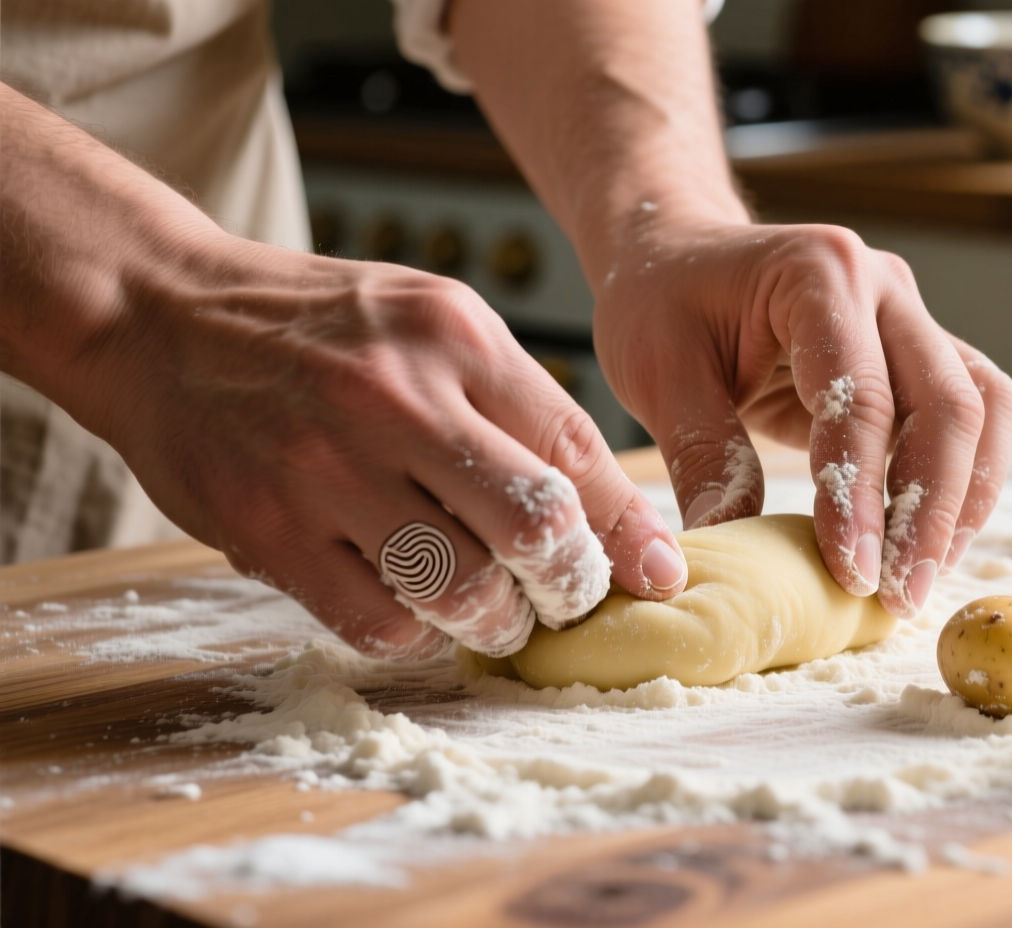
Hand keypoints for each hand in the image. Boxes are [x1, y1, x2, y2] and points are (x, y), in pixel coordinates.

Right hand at [79, 235, 688, 658]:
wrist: (158, 315)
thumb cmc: (318, 328)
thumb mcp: (431, 321)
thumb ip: (517, 402)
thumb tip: (611, 509)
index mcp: (456, 338)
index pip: (578, 452)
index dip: (630, 531)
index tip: (658, 575)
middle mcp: (399, 398)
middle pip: (537, 526)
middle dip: (573, 584)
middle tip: (568, 598)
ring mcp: (327, 467)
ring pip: (461, 587)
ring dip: (498, 624)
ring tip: (497, 617)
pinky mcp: (268, 527)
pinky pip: (376, 621)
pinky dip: (416, 639)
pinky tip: (420, 618)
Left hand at [593, 220, 1011, 616]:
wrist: (680, 253)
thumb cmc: (663, 303)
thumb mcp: (658, 373)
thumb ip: (701, 455)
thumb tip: (721, 551)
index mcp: (819, 273)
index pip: (861, 398)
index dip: (862, 493)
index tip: (853, 573)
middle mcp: (885, 287)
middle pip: (951, 403)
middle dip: (933, 509)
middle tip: (902, 594)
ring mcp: (912, 316)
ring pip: (982, 409)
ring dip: (965, 499)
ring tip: (923, 575)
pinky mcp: (920, 353)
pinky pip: (970, 416)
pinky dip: (961, 481)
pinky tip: (927, 539)